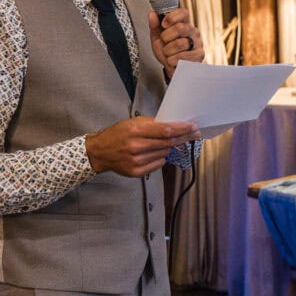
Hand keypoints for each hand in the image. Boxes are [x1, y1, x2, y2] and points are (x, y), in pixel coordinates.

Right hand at [85, 116, 199, 176]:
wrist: (100, 152)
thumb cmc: (118, 134)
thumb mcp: (132, 123)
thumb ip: (152, 124)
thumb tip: (174, 125)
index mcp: (136, 130)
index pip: (165, 131)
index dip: (181, 129)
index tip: (193, 127)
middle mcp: (137, 146)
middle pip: (168, 143)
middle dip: (183, 138)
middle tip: (194, 134)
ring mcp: (137, 161)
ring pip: (164, 153)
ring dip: (168, 148)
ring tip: (162, 143)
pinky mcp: (137, 172)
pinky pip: (158, 164)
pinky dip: (160, 158)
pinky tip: (153, 153)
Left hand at [149, 8, 203, 76]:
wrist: (173, 69)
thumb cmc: (167, 52)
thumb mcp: (157, 38)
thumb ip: (154, 26)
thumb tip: (152, 13)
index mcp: (184, 24)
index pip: (183, 12)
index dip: (172, 17)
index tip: (164, 25)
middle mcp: (193, 31)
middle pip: (180, 28)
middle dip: (166, 37)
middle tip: (165, 42)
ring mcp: (197, 43)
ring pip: (180, 44)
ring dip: (168, 51)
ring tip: (169, 54)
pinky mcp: (199, 55)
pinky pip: (182, 57)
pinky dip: (173, 60)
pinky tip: (174, 61)